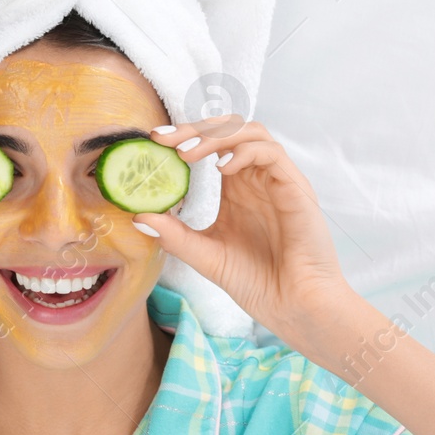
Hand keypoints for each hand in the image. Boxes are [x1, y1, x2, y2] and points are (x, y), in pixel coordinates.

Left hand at [129, 117, 353, 347]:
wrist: (293, 307)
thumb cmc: (258, 282)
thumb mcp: (206, 256)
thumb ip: (176, 236)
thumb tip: (139, 218)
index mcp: (237, 188)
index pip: (212, 144)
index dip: (184, 136)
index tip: (153, 140)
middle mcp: (257, 178)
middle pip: (229, 128)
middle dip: (195, 128)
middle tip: (163, 139)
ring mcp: (278, 181)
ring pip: (251, 132)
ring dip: (217, 136)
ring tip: (187, 154)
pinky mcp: (296, 189)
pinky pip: (272, 154)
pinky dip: (245, 152)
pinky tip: (222, 169)